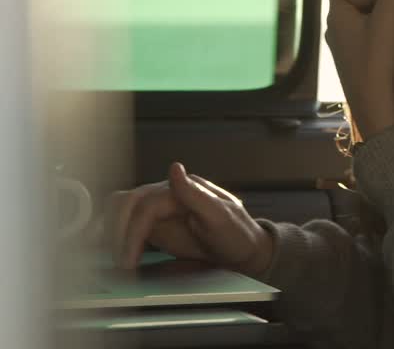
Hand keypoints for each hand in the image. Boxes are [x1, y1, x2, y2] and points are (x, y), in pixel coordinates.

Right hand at [106, 162, 274, 276]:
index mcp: (182, 190)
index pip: (146, 206)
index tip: (128, 260)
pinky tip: (113, 254)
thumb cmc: (237, 234)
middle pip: (125, 205)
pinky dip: (115, 237)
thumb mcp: (222, 216)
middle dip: (117, 234)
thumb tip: (175, 169)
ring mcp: (159, 209)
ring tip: (116, 260)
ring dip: (112, 233)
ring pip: (120, 211)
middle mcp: (166, 195)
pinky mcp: (154, 225)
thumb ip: (196, 195)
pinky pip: (125, 225)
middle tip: (120, 263)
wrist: (243, 250)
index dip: (133, 233)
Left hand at [327, 0, 393, 138]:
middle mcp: (338, 29)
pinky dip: (383, 19)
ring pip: (363, 14)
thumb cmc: (377, 65)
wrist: (379, 114)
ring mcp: (350, 47)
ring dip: (379, 1)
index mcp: (337, 15)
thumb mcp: (388, 19)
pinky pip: (371, 30)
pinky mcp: (364, 60)